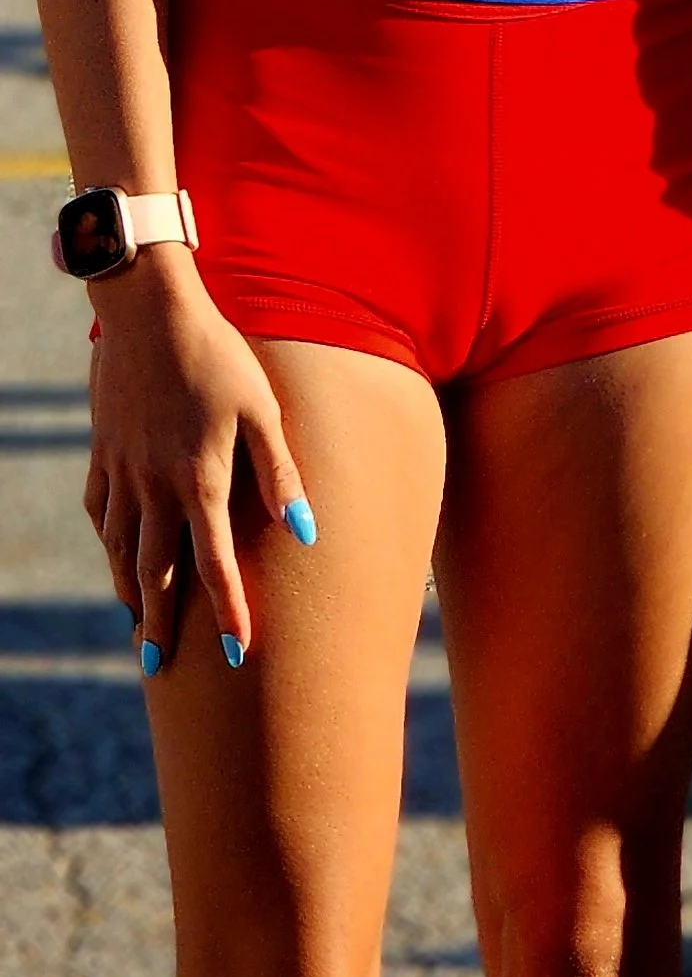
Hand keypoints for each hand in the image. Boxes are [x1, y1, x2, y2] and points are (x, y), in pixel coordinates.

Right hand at [85, 247, 313, 668]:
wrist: (149, 311)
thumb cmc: (218, 355)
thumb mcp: (262, 408)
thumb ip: (281, 472)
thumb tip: (306, 532)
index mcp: (199, 480)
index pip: (215, 564)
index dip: (228, 612)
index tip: (236, 653)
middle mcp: (154, 486)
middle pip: (154, 572)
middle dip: (159, 624)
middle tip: (159, 666)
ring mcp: (122, 471)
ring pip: (120, 549)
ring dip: (129, 592)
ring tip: (138, 626)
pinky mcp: (104, 451)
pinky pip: (101, 512)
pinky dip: (109, 543)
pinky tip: (116, 556)